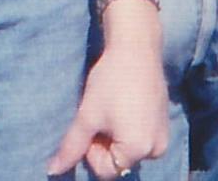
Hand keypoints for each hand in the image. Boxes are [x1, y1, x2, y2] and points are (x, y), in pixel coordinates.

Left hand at [46, 29, 167, 177]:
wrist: (136, 48)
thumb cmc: (110, 81)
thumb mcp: (87, 116)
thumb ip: (71, 148)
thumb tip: (52, 170)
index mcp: (139, 150)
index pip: (105, 170)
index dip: (92, 150)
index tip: (92, 123)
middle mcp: (156, 149)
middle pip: (119, 161)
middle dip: (104, 143)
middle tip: (101, 114)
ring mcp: (163, 135)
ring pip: (129, 149)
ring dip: (115, 135)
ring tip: (113, 108)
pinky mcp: (164, 122)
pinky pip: (141, 137)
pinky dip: (128, 127)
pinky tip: (124, 103)